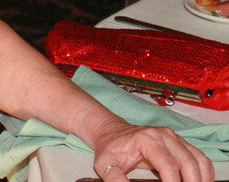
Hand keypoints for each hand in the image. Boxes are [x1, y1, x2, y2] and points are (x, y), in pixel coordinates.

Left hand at [92, 123, 213, 181]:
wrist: (113, 133)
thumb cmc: (111, 148)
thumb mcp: (105, 163)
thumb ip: (114, 178)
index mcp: (146, 139)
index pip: (168, 165)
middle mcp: (164, 136)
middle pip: (188, 163)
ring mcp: (174, 138)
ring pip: (199, 160)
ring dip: (202, 180)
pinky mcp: (181, 144)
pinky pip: (200, 158)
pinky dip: (205, 174)